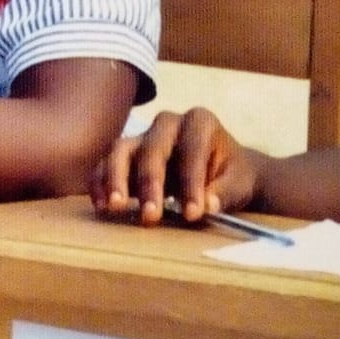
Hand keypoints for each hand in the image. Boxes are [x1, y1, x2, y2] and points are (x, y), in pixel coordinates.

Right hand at [90, 107, 260, 226]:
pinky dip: (99, 183)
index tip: (193, 214)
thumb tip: (209, 204)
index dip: (192, 183)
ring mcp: (143, 138)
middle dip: (150, 183)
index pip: (192, 150)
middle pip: (152, 148)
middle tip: (151, 216)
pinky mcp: (125, 156)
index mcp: (200, 122)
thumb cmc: (230, 175)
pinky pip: (104, 164)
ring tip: (116, 207)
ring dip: (115, 179)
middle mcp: (167, 124)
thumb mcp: (239, 182)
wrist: (220, 172)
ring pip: (120, 150)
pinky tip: (101, 206)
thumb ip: (225, 192)